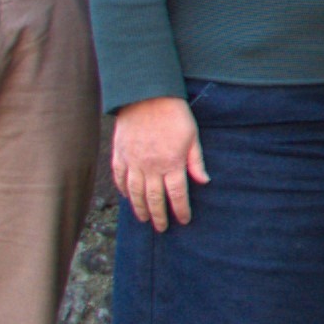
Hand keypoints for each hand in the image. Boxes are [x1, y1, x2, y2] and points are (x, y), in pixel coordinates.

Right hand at [110, 97, 205, 232]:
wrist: (146, 95)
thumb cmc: (174, 114)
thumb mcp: (192, 136)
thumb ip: (196, 162)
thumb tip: (204, 182)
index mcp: (172, 164)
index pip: (177, 195)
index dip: (181, 210)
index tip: (183, 220)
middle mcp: (151, 167)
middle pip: (154, 199)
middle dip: (159, 217)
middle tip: (161, 228)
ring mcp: (133, 162)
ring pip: (135, 193)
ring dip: (139, 209)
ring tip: (144, 219)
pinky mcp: (120, 154)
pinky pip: (119, 178)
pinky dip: (122, 190)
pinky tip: (127, 197)